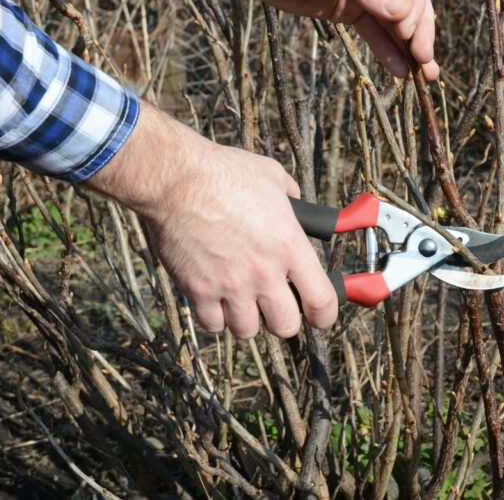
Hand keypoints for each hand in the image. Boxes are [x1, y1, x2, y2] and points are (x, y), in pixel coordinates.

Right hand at [85, 103, 336, 338]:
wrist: (178, 179)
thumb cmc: (225, 173)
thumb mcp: (274, 179)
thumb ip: (293, 201)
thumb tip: (299, 209)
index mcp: (290, 246)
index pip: (321, 301)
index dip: (325, 314)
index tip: (320, 314)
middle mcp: (264, 273)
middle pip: (286, 326)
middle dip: (283, 317)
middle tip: (275, 303)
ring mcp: (230, 286)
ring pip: (247, 330)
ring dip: (247, 318)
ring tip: (241, 298)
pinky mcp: (198, 291)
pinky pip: (213, 325)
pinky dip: (215, 317)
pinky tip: (216, 297)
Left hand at [167, 0, 438, 80]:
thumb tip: (403, 12)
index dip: (415, 7)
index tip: (410, 33)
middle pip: (409, 2)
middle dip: (418, 32)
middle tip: (424, 60)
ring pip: (395, 22)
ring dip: (409, 47)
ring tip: (426, 76)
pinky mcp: (350, 10)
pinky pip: (374, 33)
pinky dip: (387, 51)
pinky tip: (401, 71)